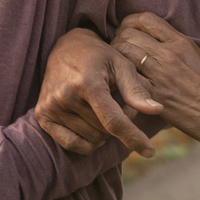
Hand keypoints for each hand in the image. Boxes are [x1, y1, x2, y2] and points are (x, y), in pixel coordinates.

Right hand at [33, 27, 162, 156]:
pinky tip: (89, 123)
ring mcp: (51, 107)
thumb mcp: (121, 65)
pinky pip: (72, 144)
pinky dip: (87, 141)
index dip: (133, 138)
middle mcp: (65, 96)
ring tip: (101, 108)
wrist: (66, 48)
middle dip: (118, 123)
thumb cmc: (99, 57)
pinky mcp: (42, 115)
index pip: (113, 121)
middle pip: (104, 131)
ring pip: (91, 139)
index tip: (150, 152)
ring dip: (103, 131)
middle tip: (116, 103)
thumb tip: (156, 110)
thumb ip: (137, 89)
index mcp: (87, 82)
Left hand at [113, 12, 199, 149]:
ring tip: (117, 67)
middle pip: (128, 33)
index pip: (146, 19)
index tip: (128, 32)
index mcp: (182, 42)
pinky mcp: (153, 95)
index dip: (131, 23)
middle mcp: (168, 54)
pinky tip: (121, 85)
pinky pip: (127, 78)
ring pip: (123, 52)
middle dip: (118, 39)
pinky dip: (120, 80)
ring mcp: (160, 73)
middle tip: (117, 52)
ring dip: (116, 58)